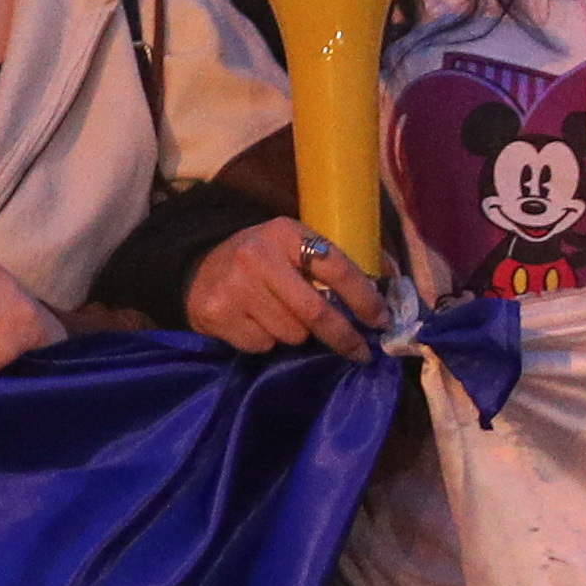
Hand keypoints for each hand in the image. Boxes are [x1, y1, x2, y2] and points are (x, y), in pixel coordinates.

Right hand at [182, 219, 388, 358]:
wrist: (196, 266)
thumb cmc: (261, 258)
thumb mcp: (293, 245)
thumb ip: (333, 261)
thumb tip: (390, 282)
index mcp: (285, 233)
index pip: (336, 267)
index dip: (364, 298)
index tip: (381, 320)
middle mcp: (258, 257)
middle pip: (316, 311)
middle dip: (343, 336)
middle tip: (360, 352)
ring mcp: (235, 288)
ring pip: (291, 333)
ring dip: (296, 334)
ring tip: (282, 317)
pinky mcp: (219, 315)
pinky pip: (263, 345)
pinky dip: (267, 341)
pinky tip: (256, 322)